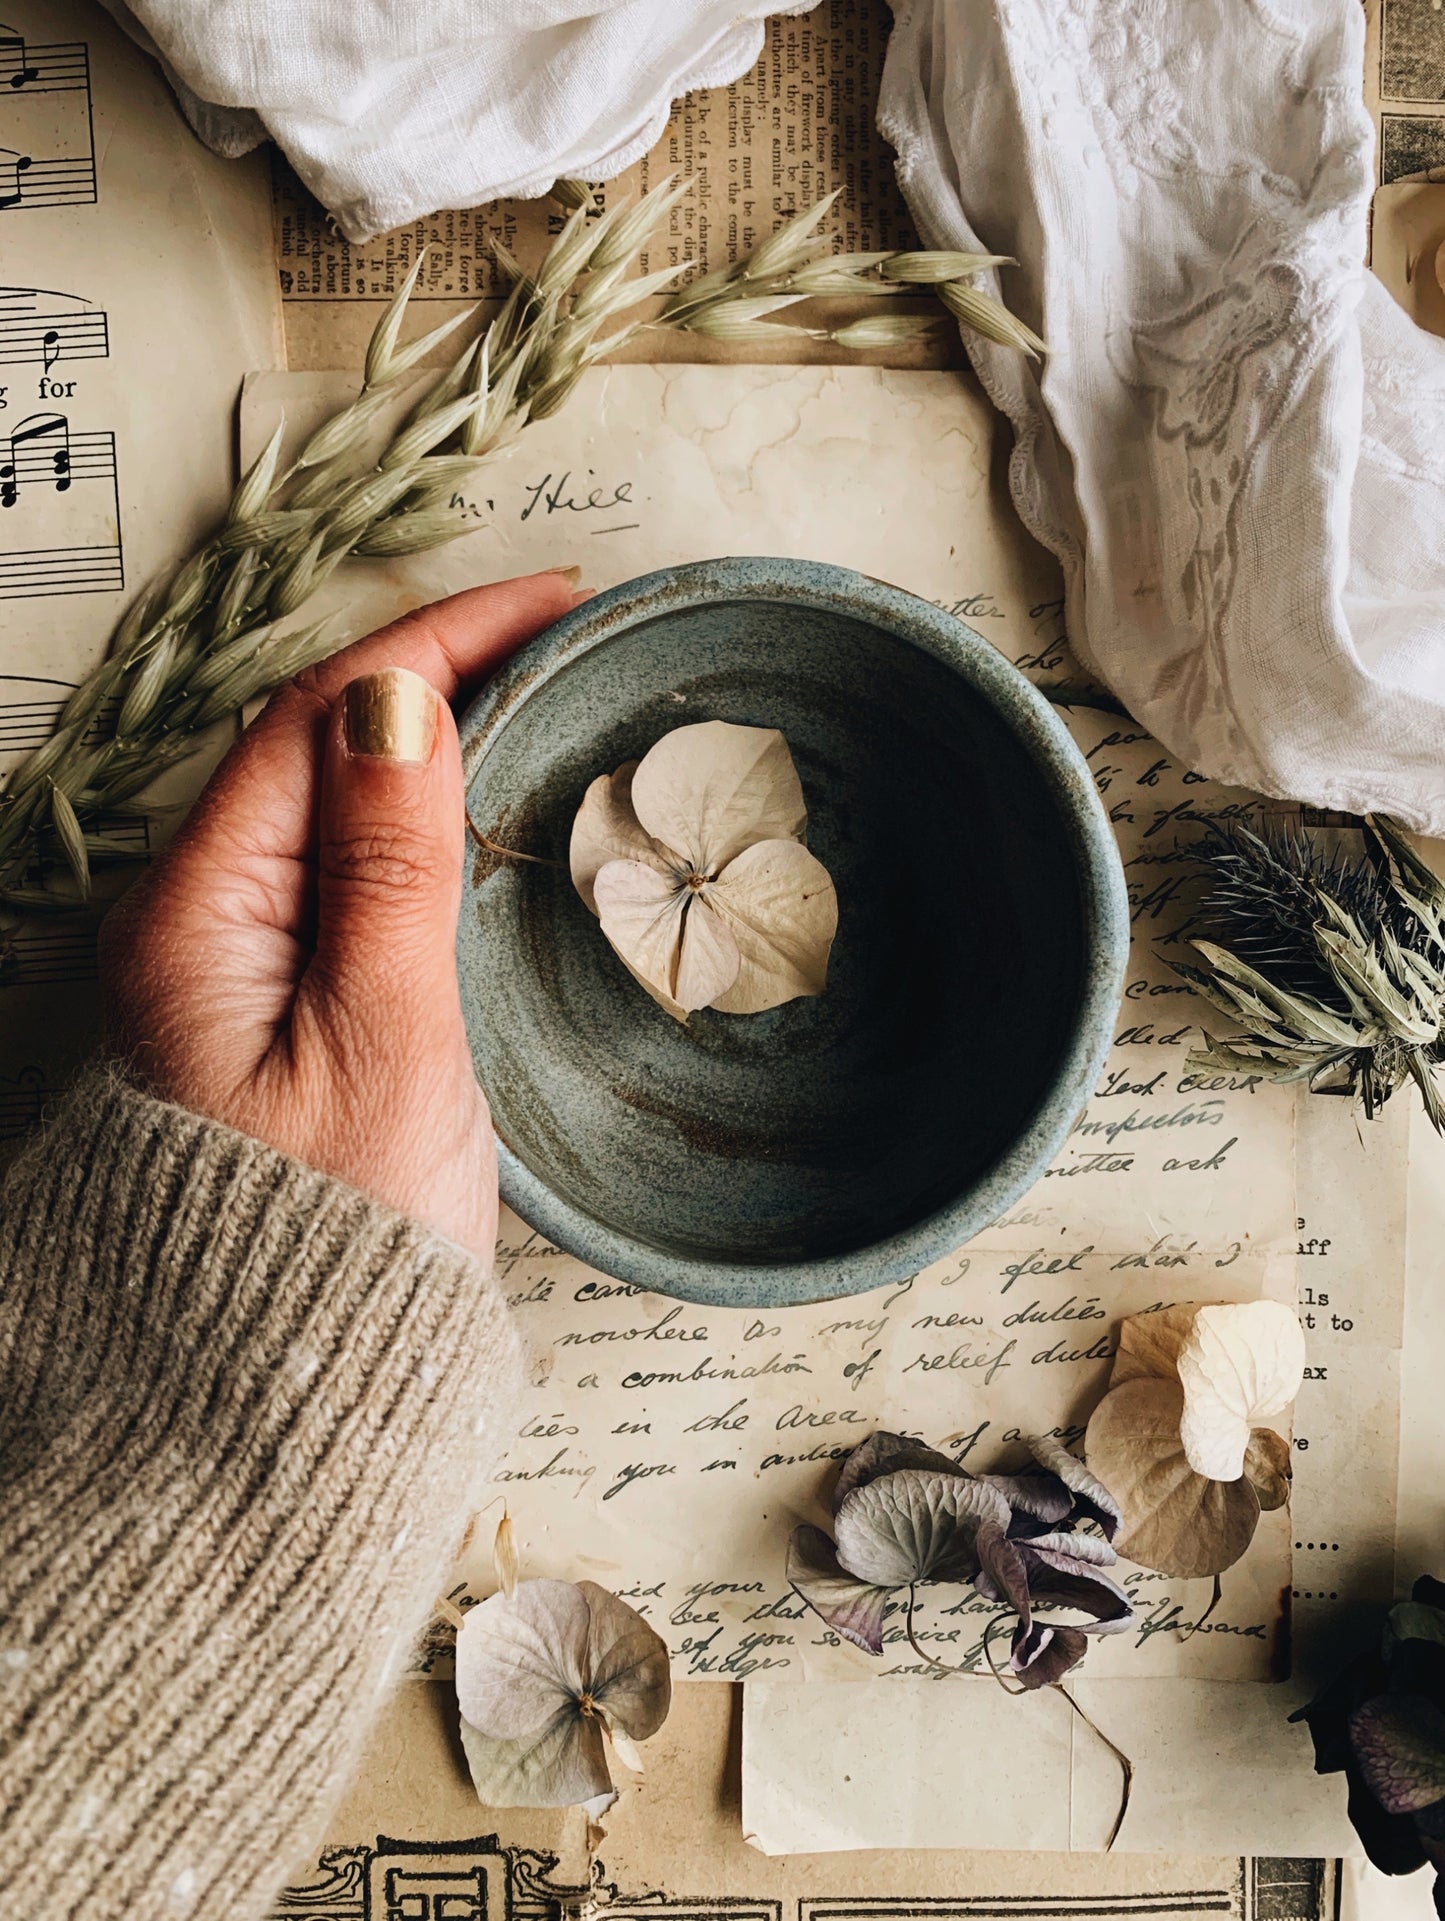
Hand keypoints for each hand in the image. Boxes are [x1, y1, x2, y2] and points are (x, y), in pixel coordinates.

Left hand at [100, 571, 580, 1259]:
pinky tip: (463, 820)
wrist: (279, 1415)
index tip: (549, 603)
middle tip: (551, 642)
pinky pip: (331, 879)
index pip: (317, 720)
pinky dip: (403, 825)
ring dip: (417, 743)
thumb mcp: (385, 1044)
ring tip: (523, 702)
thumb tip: (396, 700)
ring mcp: (217, 975)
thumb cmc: (334, 1251)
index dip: (433, 642)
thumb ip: (388, 868)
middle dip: (424, 673)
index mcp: (197, 918)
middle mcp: (186, 929)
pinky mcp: (259, 1019)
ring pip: (321, 810)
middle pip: (306, 748)